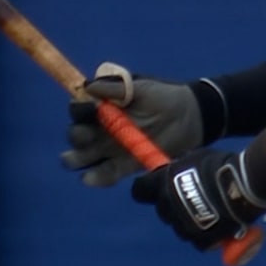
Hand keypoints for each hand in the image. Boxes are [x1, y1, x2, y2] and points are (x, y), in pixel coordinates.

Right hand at [63, 62, 206, 186]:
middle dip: (77, 136)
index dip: (78, 109)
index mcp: (101, 107)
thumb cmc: (162, 97)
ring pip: (83, 158)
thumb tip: (88, 88)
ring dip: (77, 159)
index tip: (85, 109)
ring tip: (79, 160)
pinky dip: (95, 178)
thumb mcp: (140, 87)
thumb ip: (115, 88)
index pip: (79, 110)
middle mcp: (100, 129)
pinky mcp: (123, 167)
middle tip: (86, 136)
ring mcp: (110, 149)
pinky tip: (90, 177)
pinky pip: (104, 175)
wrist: (188, 117)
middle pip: (77, 136)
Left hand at [130, 148, 265, 251]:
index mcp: (163, 183)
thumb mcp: (196, 157)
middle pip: (161, 211)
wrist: (244, 182)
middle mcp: (168, 205)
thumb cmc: (221, 165)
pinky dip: (205, 237)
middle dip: (172, 206)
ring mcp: (183, 224)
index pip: (139, 191)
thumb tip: (176, 167)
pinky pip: (197, 242)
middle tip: (191, 198)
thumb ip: (182, 166)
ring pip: (179, 228)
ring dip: (189, 222)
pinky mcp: (200, 239)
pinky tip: (217, 227)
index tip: (155, 188)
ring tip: (209, 212)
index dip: (146, 190)